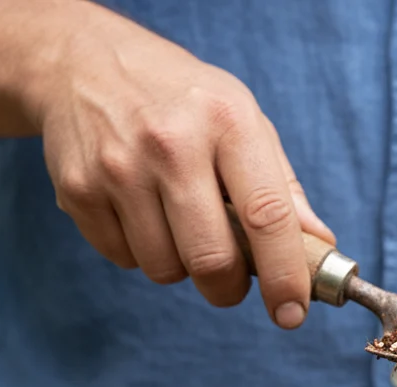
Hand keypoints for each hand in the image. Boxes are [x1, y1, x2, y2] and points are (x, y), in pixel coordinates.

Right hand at [26, 14, 333, 327]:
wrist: (84, 63)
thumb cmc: (182, 99)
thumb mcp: (243, 119)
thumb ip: (282, 187)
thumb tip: (318, 246)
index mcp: (228, 121)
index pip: (267, 215)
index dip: (285, 274)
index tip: (292, 313)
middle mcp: (172, 143)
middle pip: (212, 259)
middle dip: (229, 288)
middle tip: (232, 280)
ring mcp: (119, 167)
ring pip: (165, 269)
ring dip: (181, 267)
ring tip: (179, 224)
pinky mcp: (78, 190)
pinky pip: (124, 259)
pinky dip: (140, 252)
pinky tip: (140, 212)